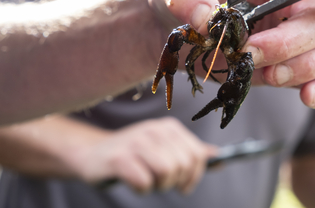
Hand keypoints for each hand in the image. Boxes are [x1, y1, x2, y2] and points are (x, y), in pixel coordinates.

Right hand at [71, 117, 216, 193]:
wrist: (92, 153)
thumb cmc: (133, 154)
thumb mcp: (163, 148)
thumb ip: (190, 152)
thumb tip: (219, 156)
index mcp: (169, 127)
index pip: (197, 154)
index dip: (195, 175)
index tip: (184, 184)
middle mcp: (154, 130)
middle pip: (183, 165)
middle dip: (174, 182)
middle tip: (160, 182)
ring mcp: (136, 142)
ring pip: (166, 172)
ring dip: (158, 185)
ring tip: (147, 181)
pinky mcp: (119, 157)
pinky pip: (143, 182)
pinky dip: (141, 189)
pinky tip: (132, 181)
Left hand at [147, 0, 314, 107]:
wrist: (174, 31)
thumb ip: (189, 0)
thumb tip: (207, 19)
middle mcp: (294, 4)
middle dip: (290, 44)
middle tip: (250, 54)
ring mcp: (296, 39)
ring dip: (304, 68)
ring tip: (266, 75)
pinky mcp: (290, 68)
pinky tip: (308, 98)